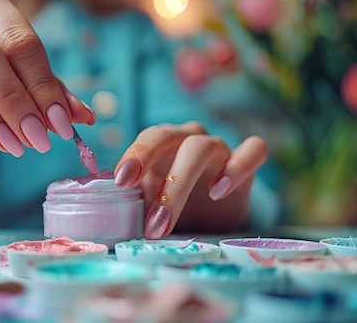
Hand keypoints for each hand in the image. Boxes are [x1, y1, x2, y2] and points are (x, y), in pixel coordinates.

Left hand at [113, 121, 267, 238]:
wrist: (212, 218)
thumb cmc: (173, 205)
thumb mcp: (149, 203)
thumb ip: (132, 202)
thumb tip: (104, 216)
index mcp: (162, 143)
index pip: (148, 137)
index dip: (134, 154)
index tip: (120, 182)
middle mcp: (189, 138)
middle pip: (169, 137)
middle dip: (151, 166)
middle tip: (137, 199)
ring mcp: (219, 147)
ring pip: (202, 147)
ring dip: (181, 184)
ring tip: (166, 219)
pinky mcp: (248, 161)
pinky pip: (252, 150)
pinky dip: (236, 167)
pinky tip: (219, 191)